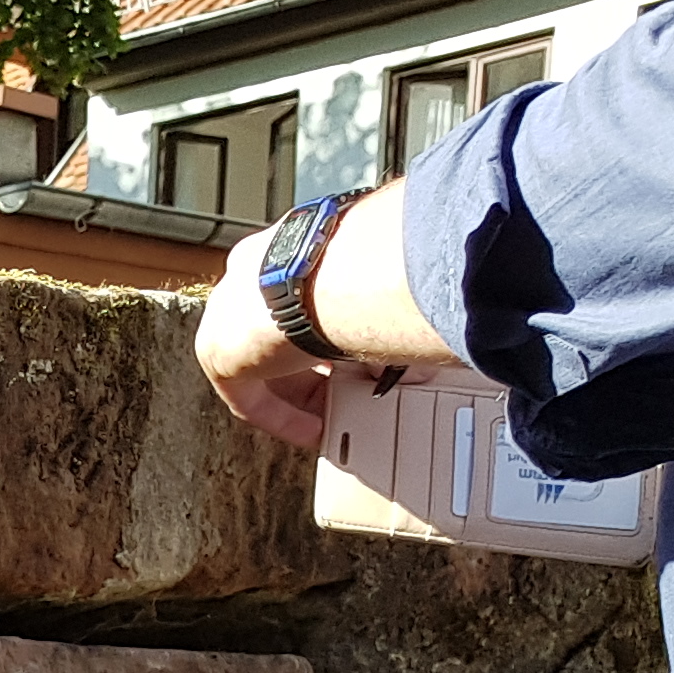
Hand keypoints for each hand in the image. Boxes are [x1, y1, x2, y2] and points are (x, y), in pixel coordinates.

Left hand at [194, 177, 445, 449]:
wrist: (329, 273)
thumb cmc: (366, 253)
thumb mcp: (384, 260)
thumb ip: (400, 271)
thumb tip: (454, 272)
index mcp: (285, 241)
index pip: (303, 288)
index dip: (331, 323)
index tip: (354, 344)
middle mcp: (247, 274)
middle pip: (282, 332)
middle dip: (318, 364)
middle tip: (352, 386)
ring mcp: (225, 316)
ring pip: (268, 366)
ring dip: (304, 392)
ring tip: (340, 411)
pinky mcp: (218, 356)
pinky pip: (251, 398)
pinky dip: (285, 418)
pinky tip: (316, 431)